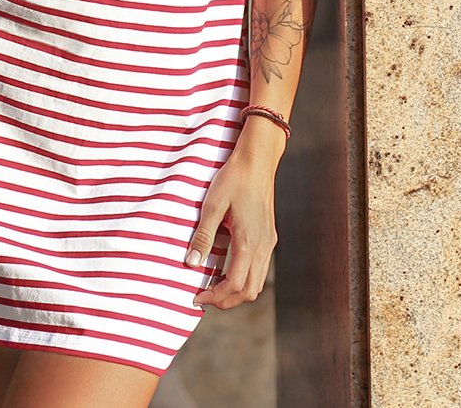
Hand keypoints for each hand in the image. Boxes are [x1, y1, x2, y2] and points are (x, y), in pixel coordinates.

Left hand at [185, 147, 277, 309]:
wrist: (257, 160)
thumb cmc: (233, 179)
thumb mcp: (213, 205)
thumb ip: (203, 236)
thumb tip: (191, 264)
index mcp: (248, 242)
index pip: (234, 285)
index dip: (215, 297)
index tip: (197, 297)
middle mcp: (262, 247)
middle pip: (249, 291)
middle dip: (227, 300)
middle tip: (205, 297)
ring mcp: (268, 242)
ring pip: (257, 282)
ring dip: (237, 291)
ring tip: (214, 286)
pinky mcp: (269, 236)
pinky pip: (260, 269)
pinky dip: (245, 278)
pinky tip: (228, 268)